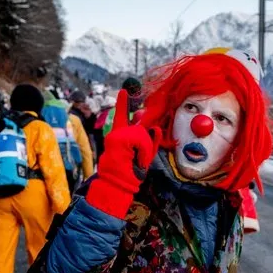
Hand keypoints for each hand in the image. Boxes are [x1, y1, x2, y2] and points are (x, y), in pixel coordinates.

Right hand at [86, 90, 161, 218]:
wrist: (117, 182)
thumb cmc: (131, 170)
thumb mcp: (145, 154)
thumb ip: (151, 140)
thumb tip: (155, 128)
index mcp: (121, 135)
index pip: (124, 116)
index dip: (124, 104)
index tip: (124, 91)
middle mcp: (117, 132)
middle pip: (141, 129)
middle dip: (145, 143)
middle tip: (138, 158)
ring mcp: (117, 134)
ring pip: (141, 134)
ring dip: (144, 148)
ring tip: (136, 159)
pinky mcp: (118, 137)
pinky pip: (140, 138)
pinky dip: (142, 149)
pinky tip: (135, 157)